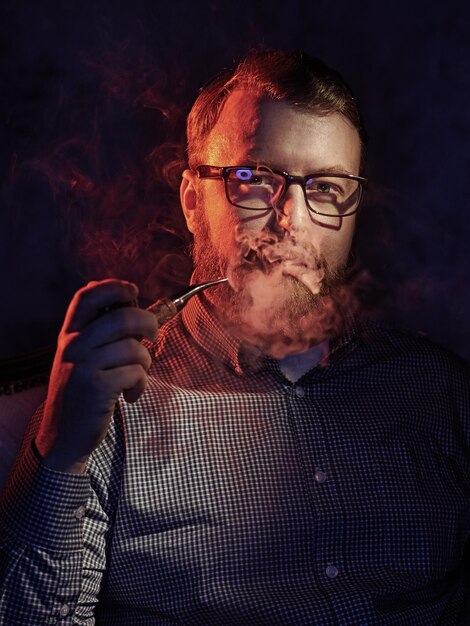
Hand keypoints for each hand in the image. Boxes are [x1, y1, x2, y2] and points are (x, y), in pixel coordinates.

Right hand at [35, 279, 157, 472]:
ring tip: (136, 377)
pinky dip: (140, 385)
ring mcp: (83, 366)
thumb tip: (133, 304)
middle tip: (153, 336)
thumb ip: (99, 333)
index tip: (134, 292)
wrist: (63, 436)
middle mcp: (73, 346)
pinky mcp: (97, 387)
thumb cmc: (81, 393)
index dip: (114, 287)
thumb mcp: (81, 358)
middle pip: (122, 317)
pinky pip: (136, 373)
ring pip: (134, 347)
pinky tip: (129, 396)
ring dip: (145, 364)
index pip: (87, 296)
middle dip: (148, 323)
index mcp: (69, 334)